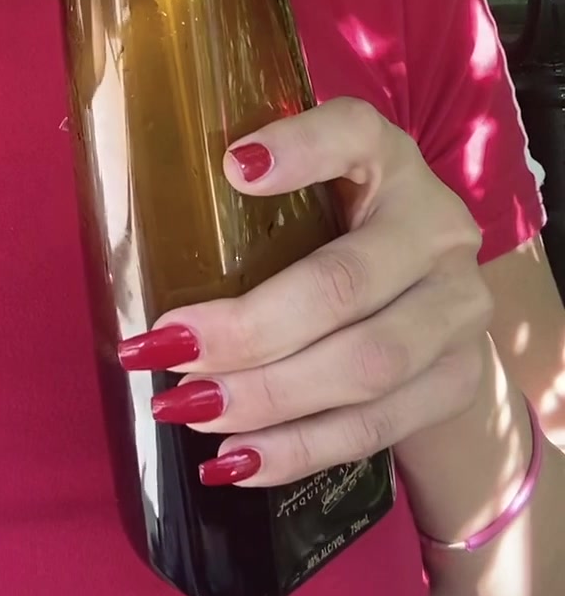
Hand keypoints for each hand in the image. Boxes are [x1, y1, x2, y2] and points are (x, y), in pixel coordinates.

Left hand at [118, 96, 492, 486]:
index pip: (353, 134)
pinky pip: (374, 428)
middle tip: (167, 349)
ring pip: (365, 368)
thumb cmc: (338, 232)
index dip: (300, 150)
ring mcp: (457, 309)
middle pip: (344, 285)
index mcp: (388, 159)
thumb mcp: (307, 191)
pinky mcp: (456, 381)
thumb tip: (138, 236)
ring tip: (188, 407)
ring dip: (267, 398)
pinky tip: (234, 460)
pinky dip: (297, 449)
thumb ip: (248, 198)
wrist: (435, 301)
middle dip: (249, 329)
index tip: (233, 166)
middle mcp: (436, 228)